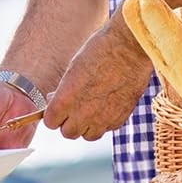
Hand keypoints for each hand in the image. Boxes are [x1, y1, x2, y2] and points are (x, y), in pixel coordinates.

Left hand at [43, 22, 154, 140]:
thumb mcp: (73, 68)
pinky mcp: (120, 118)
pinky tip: (107, 105)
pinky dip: (105, 122)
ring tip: (91, 109)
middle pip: (68, 133)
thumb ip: (64, 91)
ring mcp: (103, 118)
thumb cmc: (100, 50)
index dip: (53, 114)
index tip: (58, 107)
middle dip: (68, 122)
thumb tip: (57, 100)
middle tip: (74, 108)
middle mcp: (82, 113)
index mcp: (66, 100)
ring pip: (88, 136)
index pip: (50, 122)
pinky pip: (107, 129)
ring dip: (86, 126)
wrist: (130, 46)